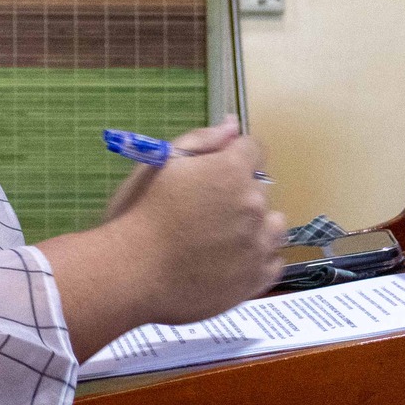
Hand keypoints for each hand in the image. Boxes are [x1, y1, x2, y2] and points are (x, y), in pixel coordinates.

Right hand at [42, 119, 283, 358]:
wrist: (130, 274)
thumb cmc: (138, 214)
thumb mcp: (160, 164)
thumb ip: (202, 140)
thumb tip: (233, 124)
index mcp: (231, 170)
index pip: (254, 149)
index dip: (234, 158)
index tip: (213, 174)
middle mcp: (254, 204)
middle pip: (261, 189)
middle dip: (240, 194)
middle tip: (206, 213)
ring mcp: (259, 244)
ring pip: (275, 226)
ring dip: (258, 227)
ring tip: (223, 240)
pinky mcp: (258, 279)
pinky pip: (273, 262)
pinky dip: (257, 260)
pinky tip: (229, 263)